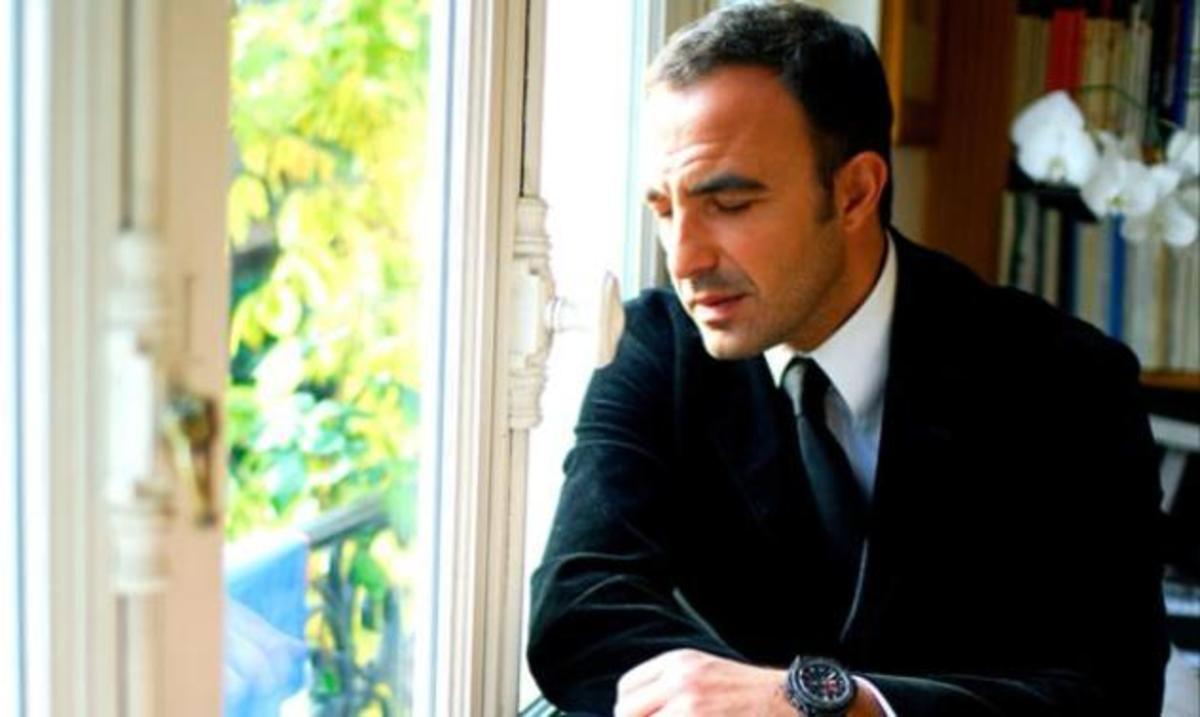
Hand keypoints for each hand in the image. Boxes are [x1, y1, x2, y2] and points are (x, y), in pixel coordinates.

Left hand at [614, 649, 794, 716]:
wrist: (785, 702)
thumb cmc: (745, 693)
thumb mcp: (703, 673)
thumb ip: (668, 685)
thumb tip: (630, 711)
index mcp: (677, 662)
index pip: (627, 689)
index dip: (629, 711)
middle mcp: (679, 680)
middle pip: (625, 712)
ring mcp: (689, 707)